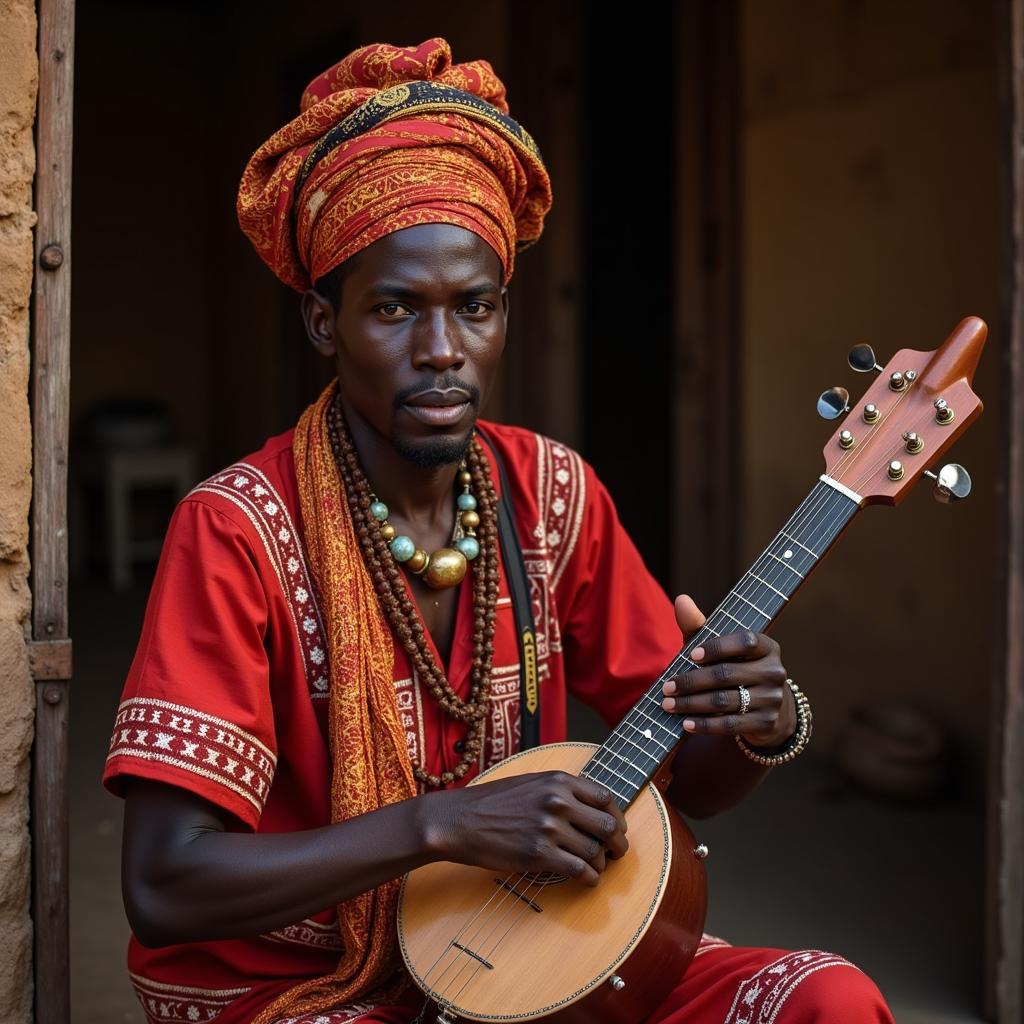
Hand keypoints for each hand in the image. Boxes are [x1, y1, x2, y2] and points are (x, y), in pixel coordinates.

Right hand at [422, 771, 628, 886]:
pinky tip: (586, 879)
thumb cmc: (491, 802)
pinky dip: (589, 878)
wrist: (459, 820)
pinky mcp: (539, 855)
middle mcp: (558, 801)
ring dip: (601, 865)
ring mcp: (549, 828)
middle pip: (609, 826)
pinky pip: (579, 870)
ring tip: (596, 868)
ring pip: (596, 851)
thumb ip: (561, 790)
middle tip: (617, 854)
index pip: (606, 798)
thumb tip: (590, 807)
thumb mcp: (530, 782)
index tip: (616, 829)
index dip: (617, 817)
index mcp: (558, 780)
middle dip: (618, 844)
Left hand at [660, 594, 796, 748]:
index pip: (744, 641)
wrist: (768, 708)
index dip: (717, 647)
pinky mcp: (766, 723)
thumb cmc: (735, 668)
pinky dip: (705, 724)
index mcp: (766, 646)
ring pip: (725, 701)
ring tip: (669, 705)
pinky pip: (731, 725)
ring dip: (692, 704)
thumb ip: (699, 625)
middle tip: (666, 688)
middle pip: (726, 674)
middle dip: (691, 681)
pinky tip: (685, 723)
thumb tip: (681, 600)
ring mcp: (773, 699)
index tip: (690, 655)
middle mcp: (774, 671)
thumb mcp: (719, 647)